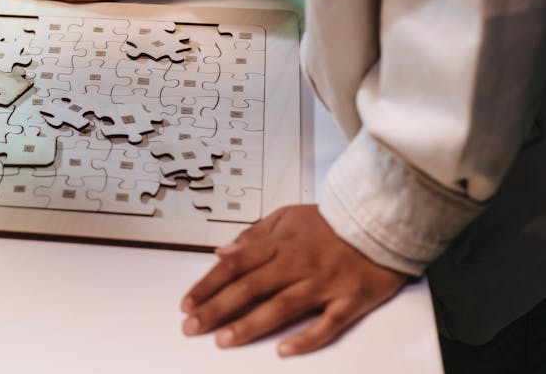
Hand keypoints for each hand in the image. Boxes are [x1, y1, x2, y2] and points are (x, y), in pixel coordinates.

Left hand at [181, 205, 407, 355]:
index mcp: (279, 244)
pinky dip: (305, 339)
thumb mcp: (286, 217)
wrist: (381, 220)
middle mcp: (296, 264)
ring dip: (250, 325)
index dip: (208, 285)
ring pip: (281, 307)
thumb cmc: (332, 222)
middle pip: (249, 288)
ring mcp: (323, 284)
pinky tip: (283, 351)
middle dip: (217, 309)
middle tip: (192, 327)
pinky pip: (326, 324)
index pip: (234, 266)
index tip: (187, 303)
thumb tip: (222, 251)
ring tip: (224, 340)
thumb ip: (253, 235)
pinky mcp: (350, 300)